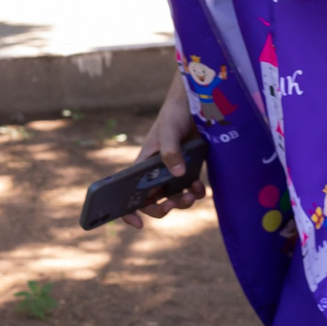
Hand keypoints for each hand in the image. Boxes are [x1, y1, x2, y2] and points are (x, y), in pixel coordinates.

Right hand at [122, 78, 204, 229]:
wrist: (195, 101)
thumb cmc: (174, 114)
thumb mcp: (169, 130)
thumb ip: (170, 151)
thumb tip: (177, 175)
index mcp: (142, 165)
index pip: (127, 193)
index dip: (127, 212)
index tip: (139, 224)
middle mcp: (155, 172)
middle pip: (152, 200)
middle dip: (162, 208)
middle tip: (172, 204)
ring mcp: (173, 171)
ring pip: (173, 197)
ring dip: (181, 202)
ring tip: (191, 196)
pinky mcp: (190, 168)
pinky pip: (190, 189)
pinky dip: (196, 192)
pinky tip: (199, 186)